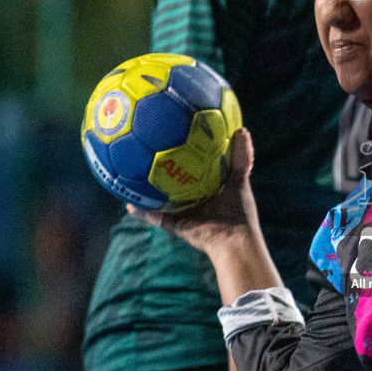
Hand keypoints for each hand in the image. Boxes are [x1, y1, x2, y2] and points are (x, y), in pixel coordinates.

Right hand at [127, 129, 258, 253]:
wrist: (233, 240)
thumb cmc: (240, 210)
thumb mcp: (239, 180)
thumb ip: (241, 157)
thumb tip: (242, 130)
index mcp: (209, 188)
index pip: (194, 168)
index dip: (184, 155)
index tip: (173, 139)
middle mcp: (195, 199)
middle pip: (174, 182)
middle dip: (161, 172)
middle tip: (146, 154)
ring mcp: (184, 212)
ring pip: (161, 200)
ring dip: (146, 192)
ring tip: (129, 179)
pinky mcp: (176, 225)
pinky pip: (157, 217)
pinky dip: (144, 212)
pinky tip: (131, 203)